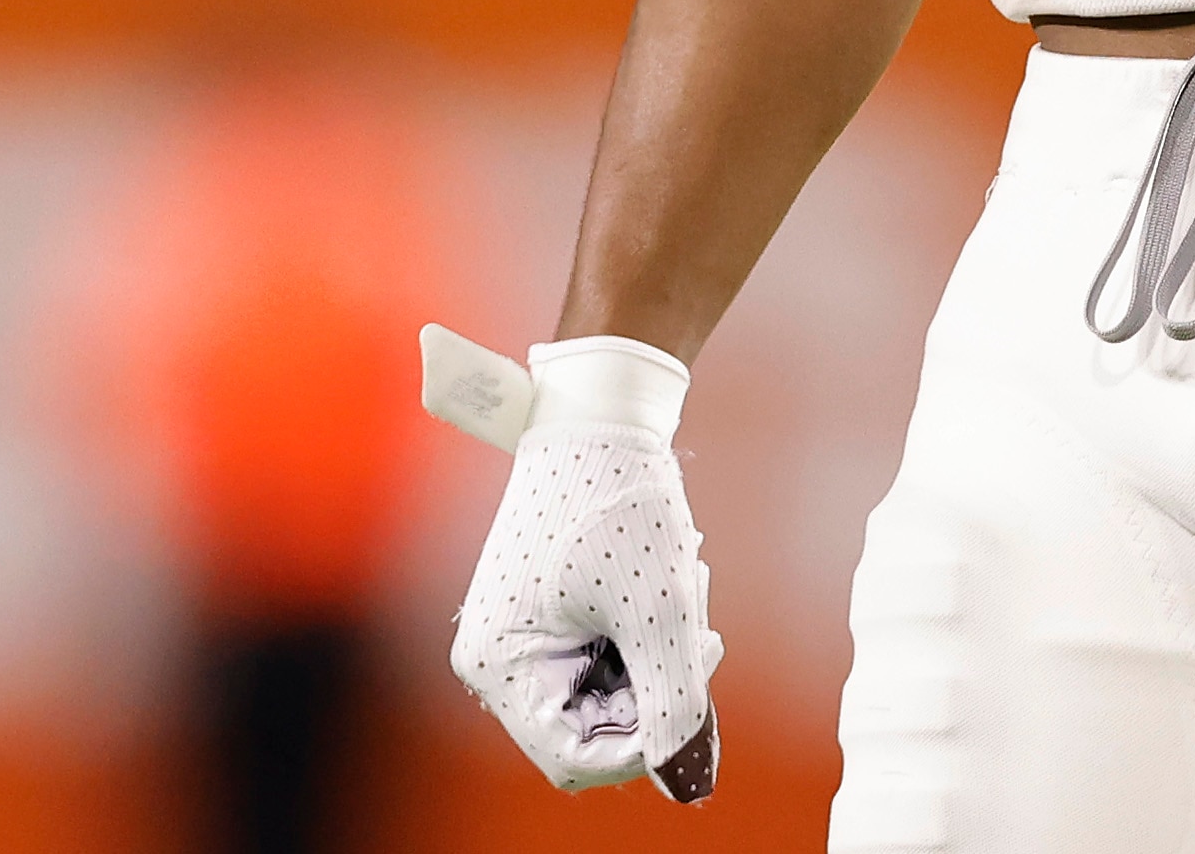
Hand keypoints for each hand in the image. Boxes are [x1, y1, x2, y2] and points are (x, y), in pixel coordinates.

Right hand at [446, 336, 724, 801]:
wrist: (602, 413)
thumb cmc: (618, 502)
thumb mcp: (661, 609)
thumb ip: (677, 703)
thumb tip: (690, 780)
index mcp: (499, 666)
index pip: (576, 758)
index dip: (645, 742)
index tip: (694, 679)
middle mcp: (496, 658)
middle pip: (594, 728)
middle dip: (656, 684)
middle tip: (698, 629)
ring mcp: (519, 634)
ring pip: (608, 691)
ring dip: (657, 651)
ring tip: (682, 584)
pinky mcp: (546, 612)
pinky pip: (605, 654)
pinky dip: (644, 626)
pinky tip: (666, 577)